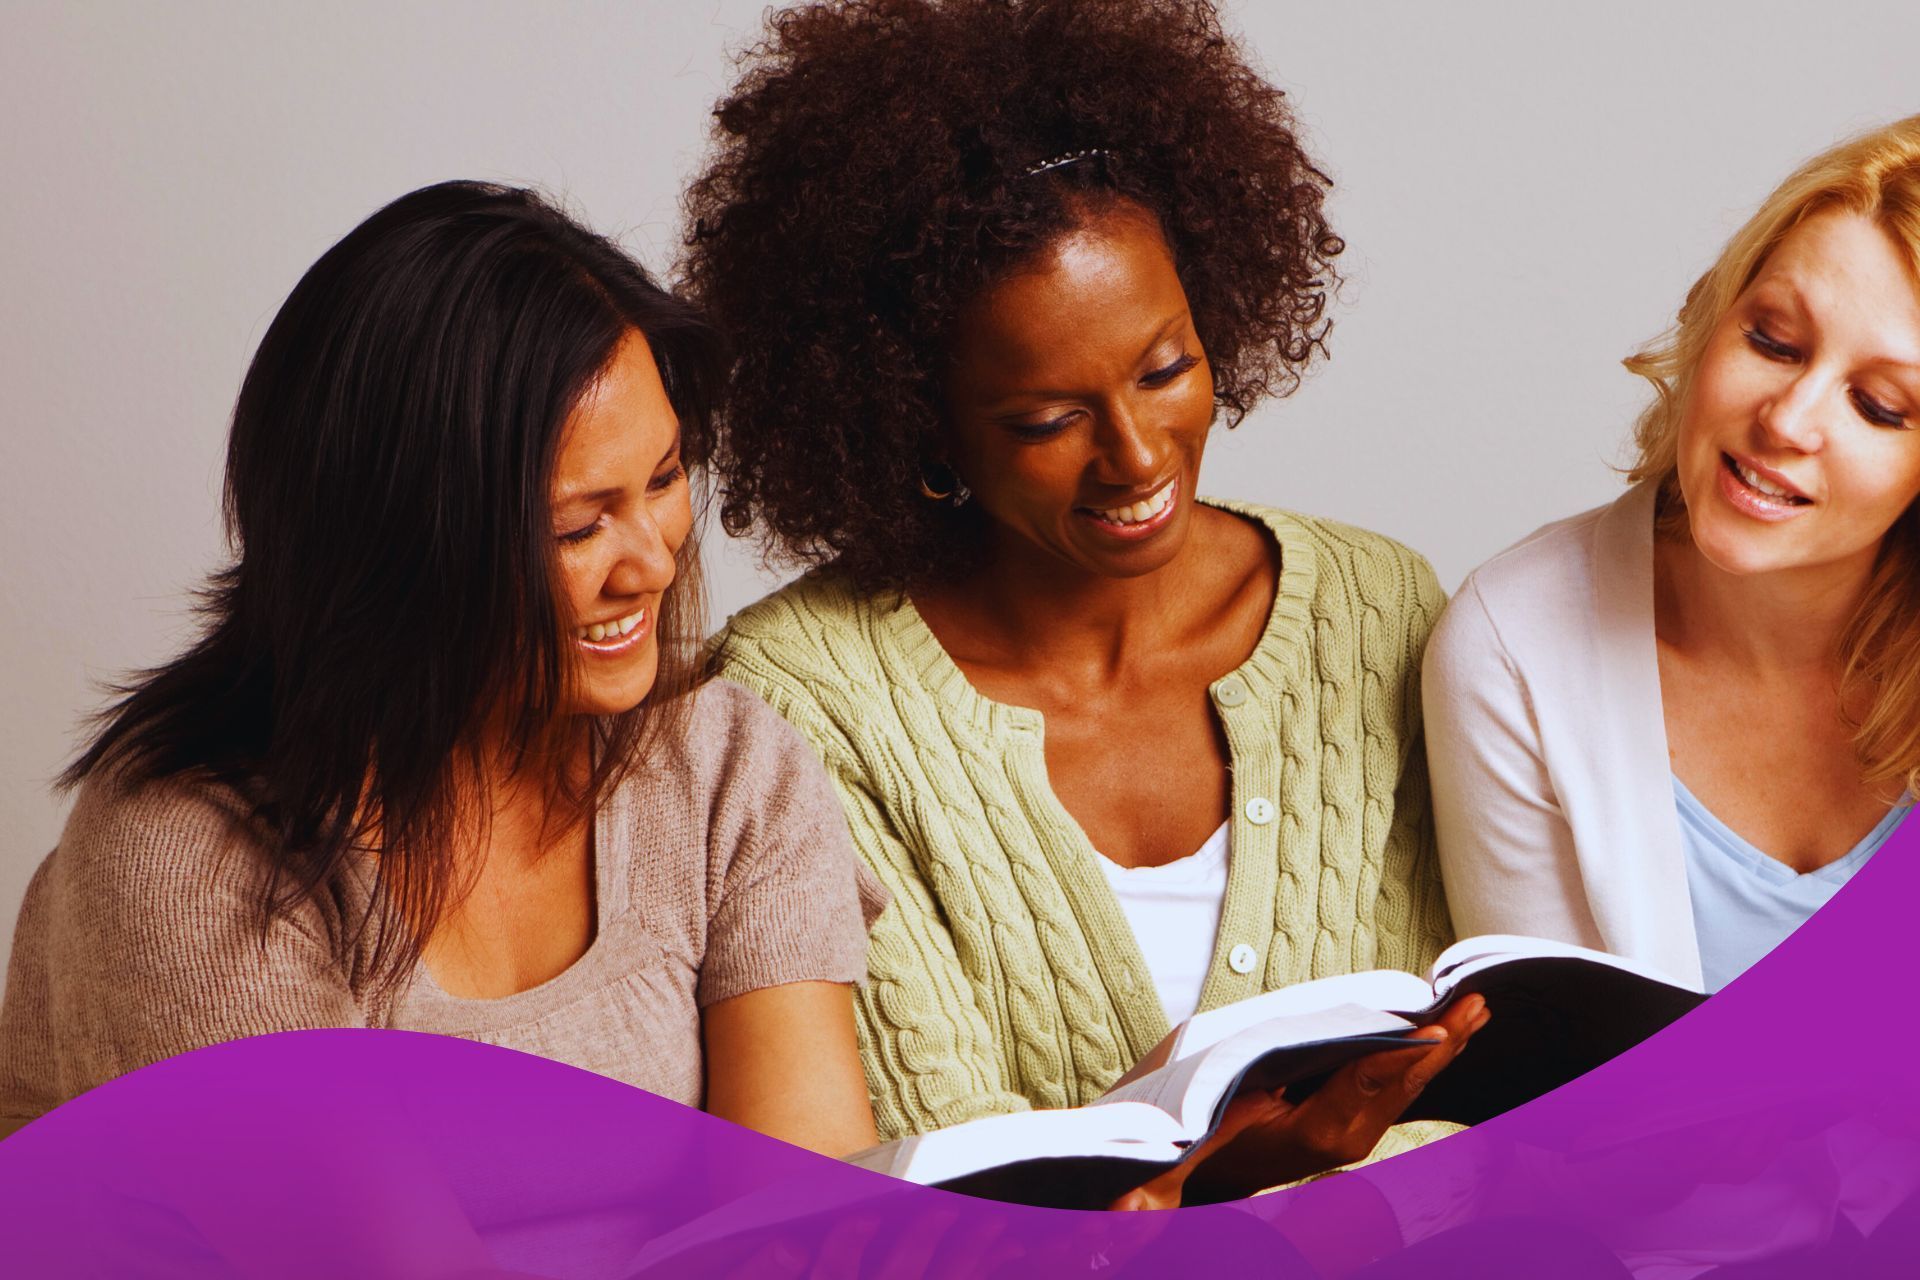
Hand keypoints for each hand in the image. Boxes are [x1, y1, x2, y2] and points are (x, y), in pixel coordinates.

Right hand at [1112, 994, 1490, 1208]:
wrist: (1190, 1169)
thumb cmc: (1184, 1144)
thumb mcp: (1170, 1157)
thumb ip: (1152, 1190)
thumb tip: (1124, 1216)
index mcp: (1303, 1140)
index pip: (1355, 1095)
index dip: (1394, 1062)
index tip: (1432, 1034)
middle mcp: (1335, 1139)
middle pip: (1396, 1086)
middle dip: (1438, 1047)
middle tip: (1476, 1005)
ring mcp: (1345, 1129)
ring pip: (1401, 1084)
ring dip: (1438, 1048)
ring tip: (1476, 1009)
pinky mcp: (1345, 1115)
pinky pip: (1391, 1081)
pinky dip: (1419, 1053)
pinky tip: (1441, 1031)